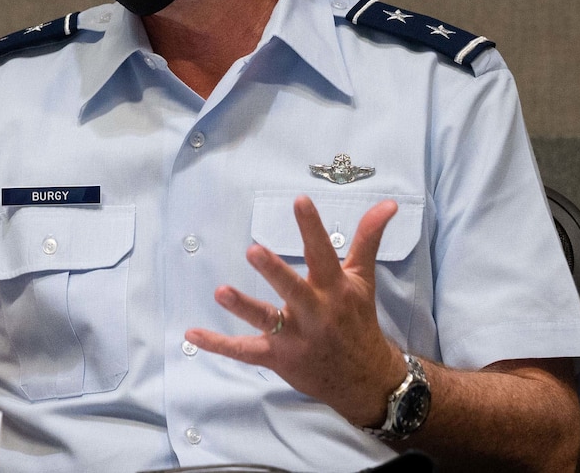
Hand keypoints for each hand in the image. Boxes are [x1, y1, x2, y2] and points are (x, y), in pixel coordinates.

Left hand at [186, 196, 408, 426]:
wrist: (367, 378)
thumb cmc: (357, 320)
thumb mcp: (364, 279)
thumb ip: (368, 239)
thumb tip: (388, 203)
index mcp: (334, 289)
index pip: (322, 253)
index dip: (311, 227)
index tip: (299, 200)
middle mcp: (315, 312)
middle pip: (292, 289)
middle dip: (274, 271)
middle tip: (253, 250)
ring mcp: (295, 337)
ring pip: (266, 320)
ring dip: (243, 306)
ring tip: (220, 291)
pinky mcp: (278, 357)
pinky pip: (244, 351)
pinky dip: (218, 345)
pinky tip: (191, 334)